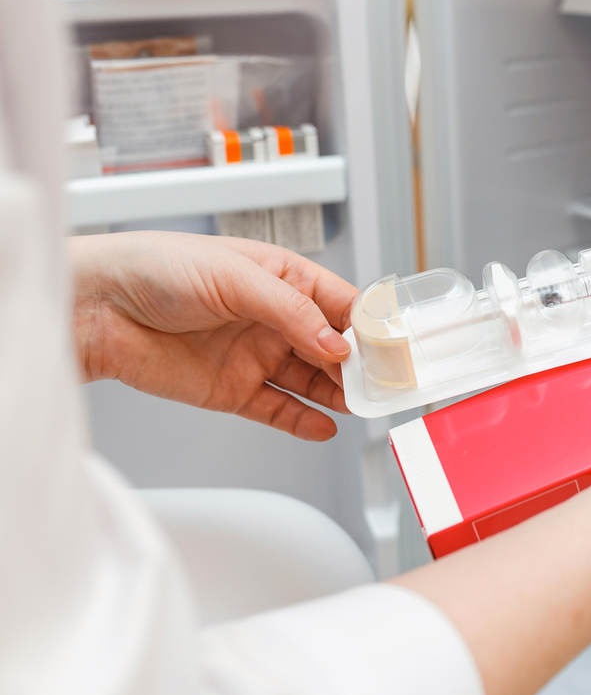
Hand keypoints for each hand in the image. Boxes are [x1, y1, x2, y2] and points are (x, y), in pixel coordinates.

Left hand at [70, 231, 357, 441]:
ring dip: (338, 394)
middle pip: (333, 347)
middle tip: (383, 384)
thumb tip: (334, 343)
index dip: (368, 325)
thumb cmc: (154, 268)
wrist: (95, 309)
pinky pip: (279, 409)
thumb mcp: (234, 276)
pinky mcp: (232, 391)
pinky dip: (303, 421)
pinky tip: (326, 426)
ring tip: (361, 406)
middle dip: (360, 365)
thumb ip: (290, 311)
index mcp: (282, 278)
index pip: (341, 303)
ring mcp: (255, 356)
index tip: (391, 346)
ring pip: (312, 382)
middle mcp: (274, 318)